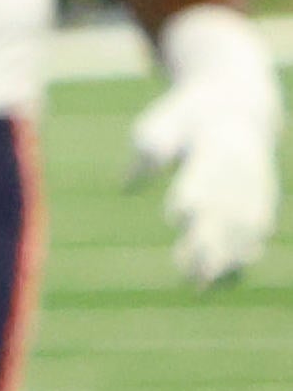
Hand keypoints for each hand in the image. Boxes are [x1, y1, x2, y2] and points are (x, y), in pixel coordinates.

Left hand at [135, 4, 274, 292]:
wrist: (238, 105)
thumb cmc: (184, 119)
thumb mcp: (160, 125)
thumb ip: (148, 153)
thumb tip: (128, 186)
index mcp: (213, 145)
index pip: (204, 173)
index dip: (193, 192)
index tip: (178, 214)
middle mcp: (239, 167)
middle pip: (225, 207)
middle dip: (210, 239)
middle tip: (190, 272)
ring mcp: (254, 183)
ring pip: (244, 224)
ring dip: (227, 256)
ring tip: (202, 285)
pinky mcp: (262, 196)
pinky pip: (258, 227)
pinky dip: (245, 251)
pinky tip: (227, 279)